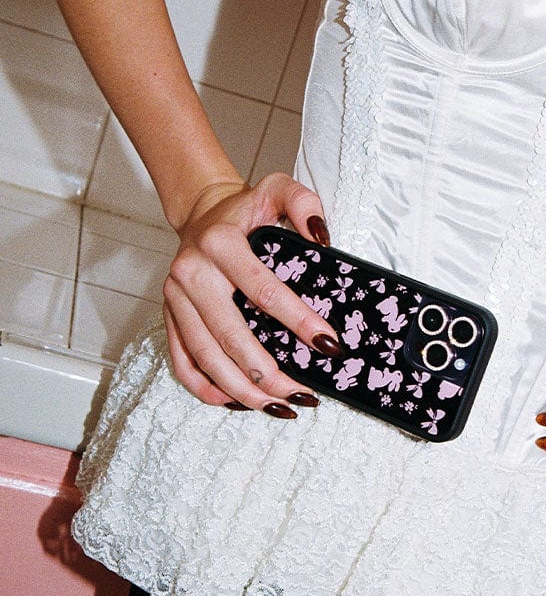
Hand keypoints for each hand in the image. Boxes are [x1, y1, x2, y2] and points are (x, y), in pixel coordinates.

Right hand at [162, 171, 343, 417]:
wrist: (202, 211)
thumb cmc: (246, 209)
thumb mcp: (279, 188)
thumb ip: (305, 204)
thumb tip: (323, 240)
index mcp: (220, 243)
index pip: (264, 291)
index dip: (299, 321)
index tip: (329, 345)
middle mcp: (192, 272)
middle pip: (231, 335)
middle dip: (269, 372)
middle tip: (303, 394)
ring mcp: (175, 298)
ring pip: (206, 356)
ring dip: (241, 389)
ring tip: (277, 407)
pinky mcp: (168, 315)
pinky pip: (182, 361)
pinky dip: (206, 387)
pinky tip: (236, 402)